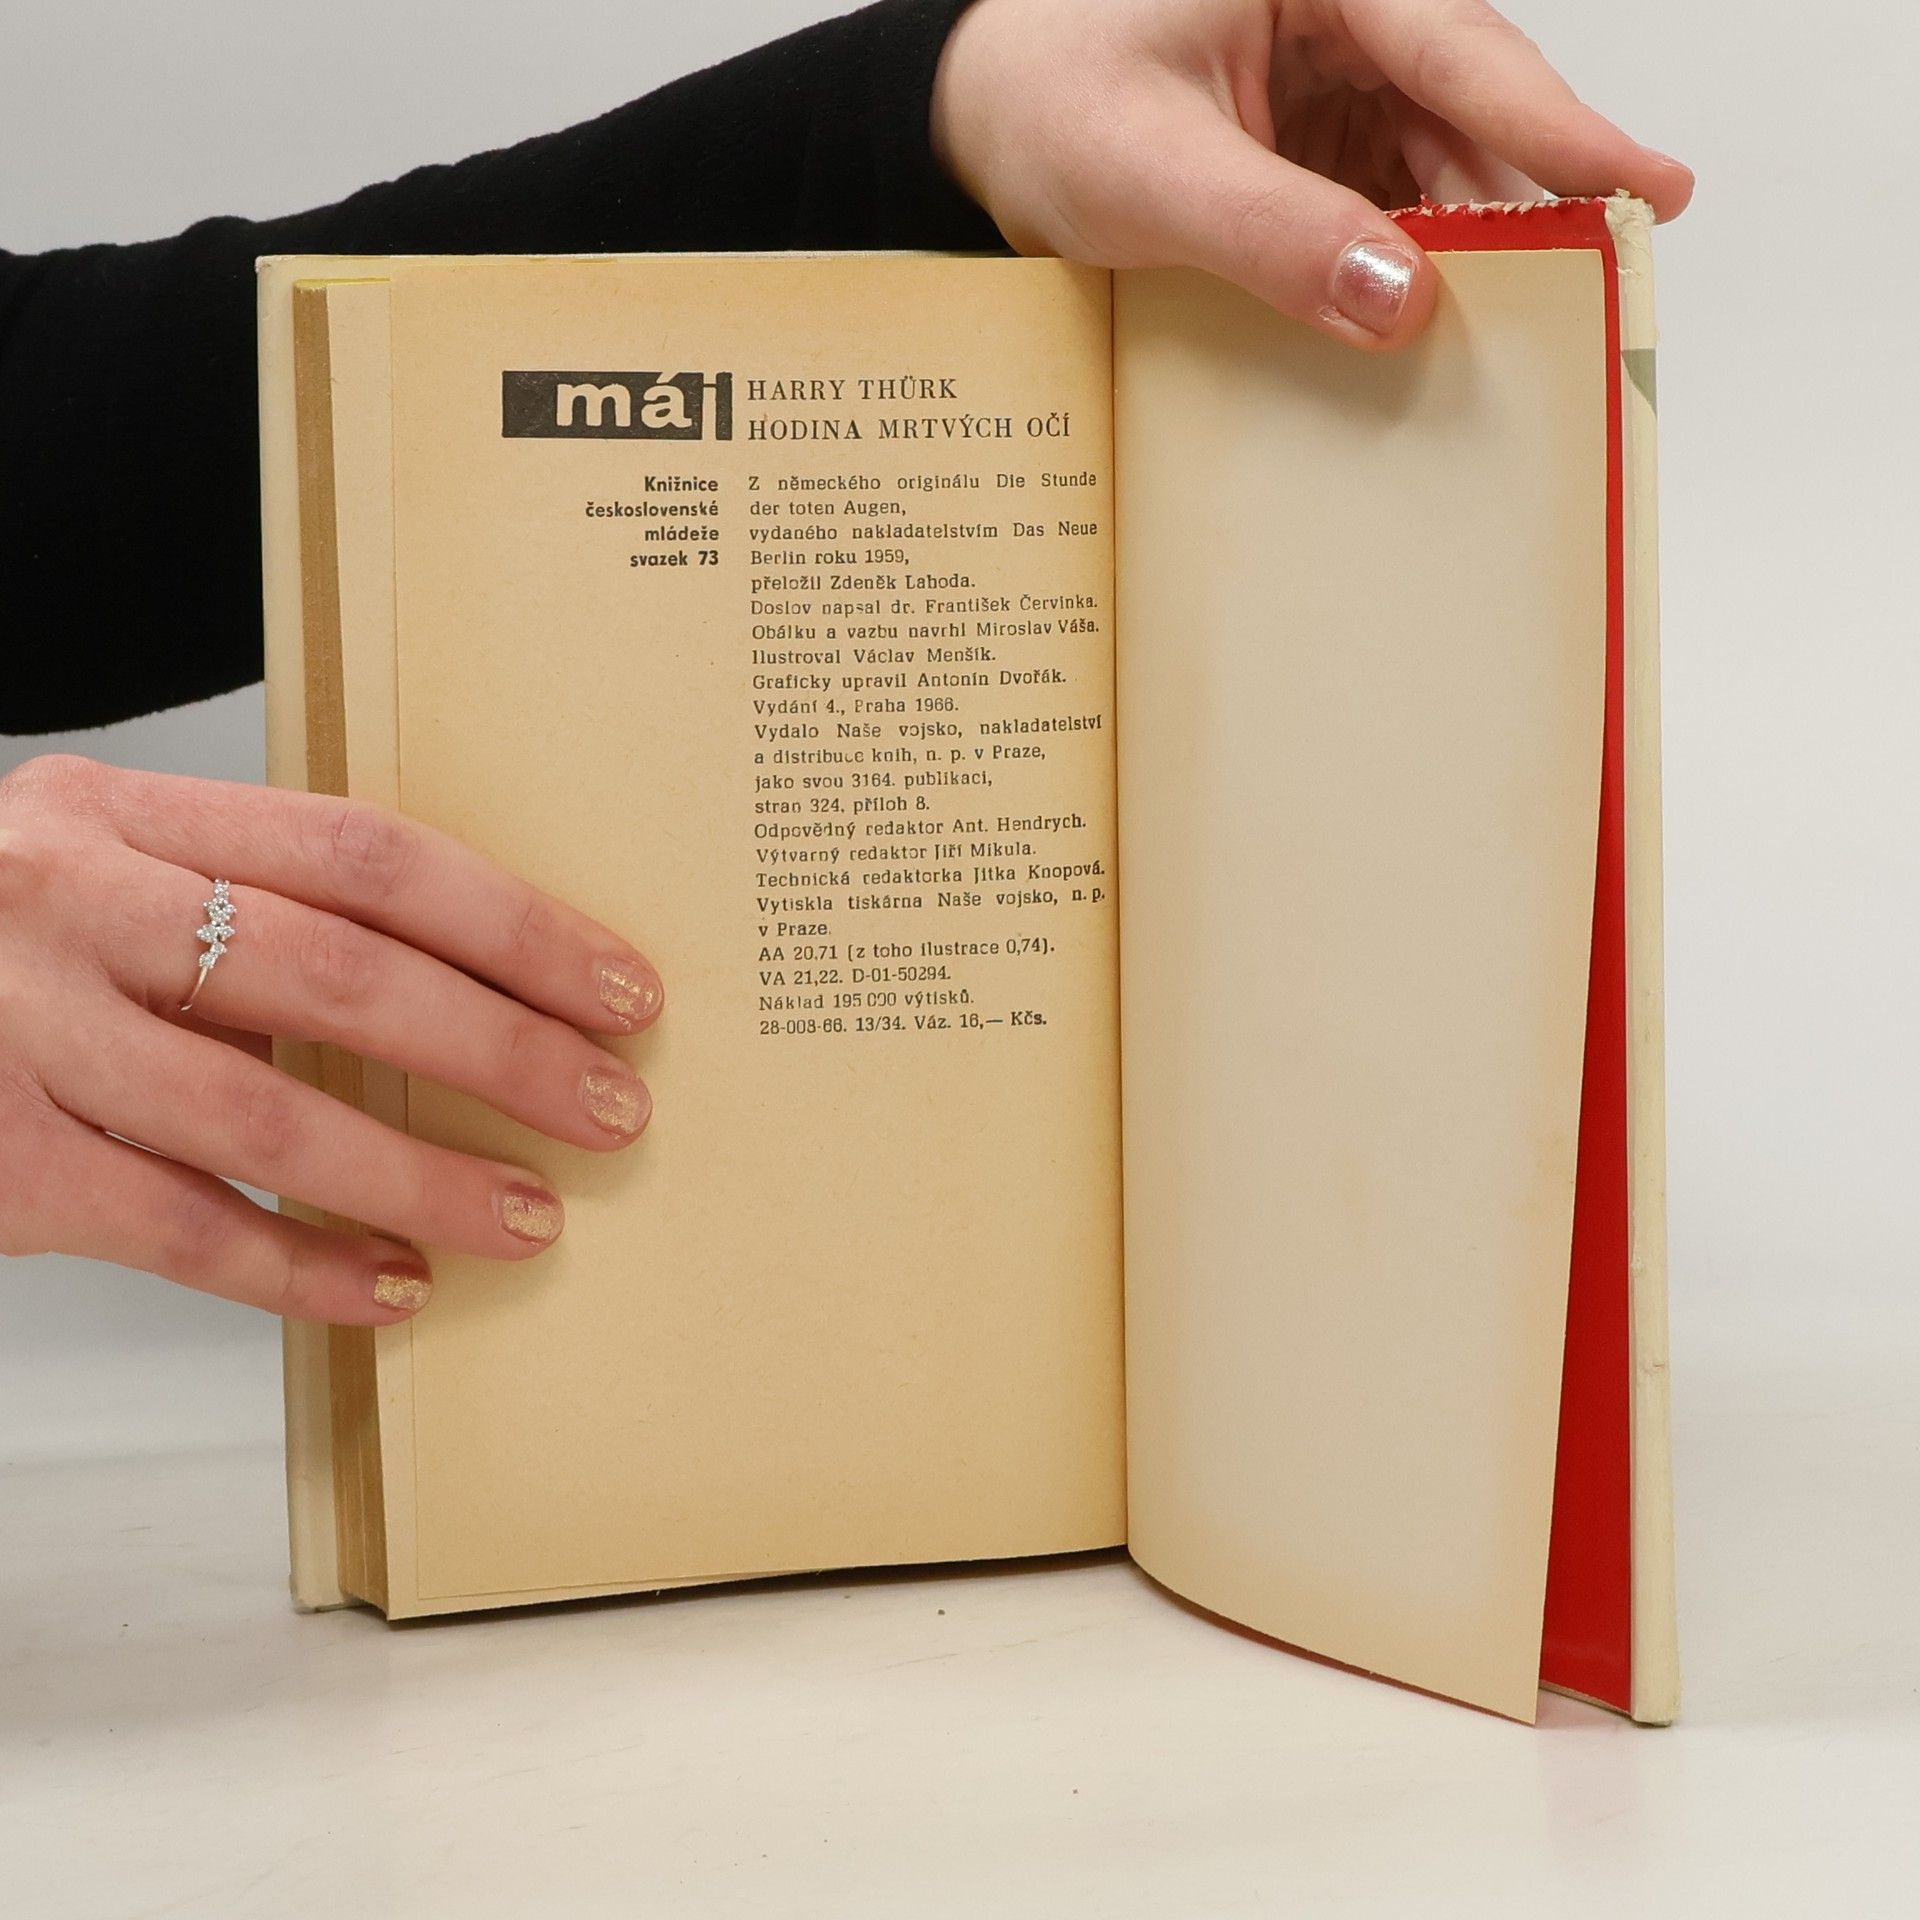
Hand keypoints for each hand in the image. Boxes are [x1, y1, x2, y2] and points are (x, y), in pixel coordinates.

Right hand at [0, 755, 662, 1323]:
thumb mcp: (96, 873)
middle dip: (501, 1050)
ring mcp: (18, 1032)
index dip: (512, 924)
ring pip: (266, 1116)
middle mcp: (69, 903)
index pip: (368, 854)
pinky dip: (301, 1269)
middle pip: (339, 975)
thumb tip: (458, 994)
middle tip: (612, 1107)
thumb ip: (242, 907)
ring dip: (422, 1177)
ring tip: (530, 1215)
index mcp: (125, 812)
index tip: (617, 987)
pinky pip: (179, 1227)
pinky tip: (394, 1287)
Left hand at [932, 0, 1692, 347]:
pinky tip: (1423, 316)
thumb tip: (1399, 298)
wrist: (975, 123)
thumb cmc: (1042, 104)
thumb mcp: (1149, 172)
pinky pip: (1387, 193)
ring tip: (1514, 330)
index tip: (1654, 190)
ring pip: (1436, 158)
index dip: (1563, 130)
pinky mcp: (1311, 135)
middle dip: (1525, 203)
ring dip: (1467, 244)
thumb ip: (1273, 232)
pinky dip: (1407, 255)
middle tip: (1592, 296)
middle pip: (1469, 106)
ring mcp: (1330, 74)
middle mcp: (1340, 12)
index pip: (1465, 50)